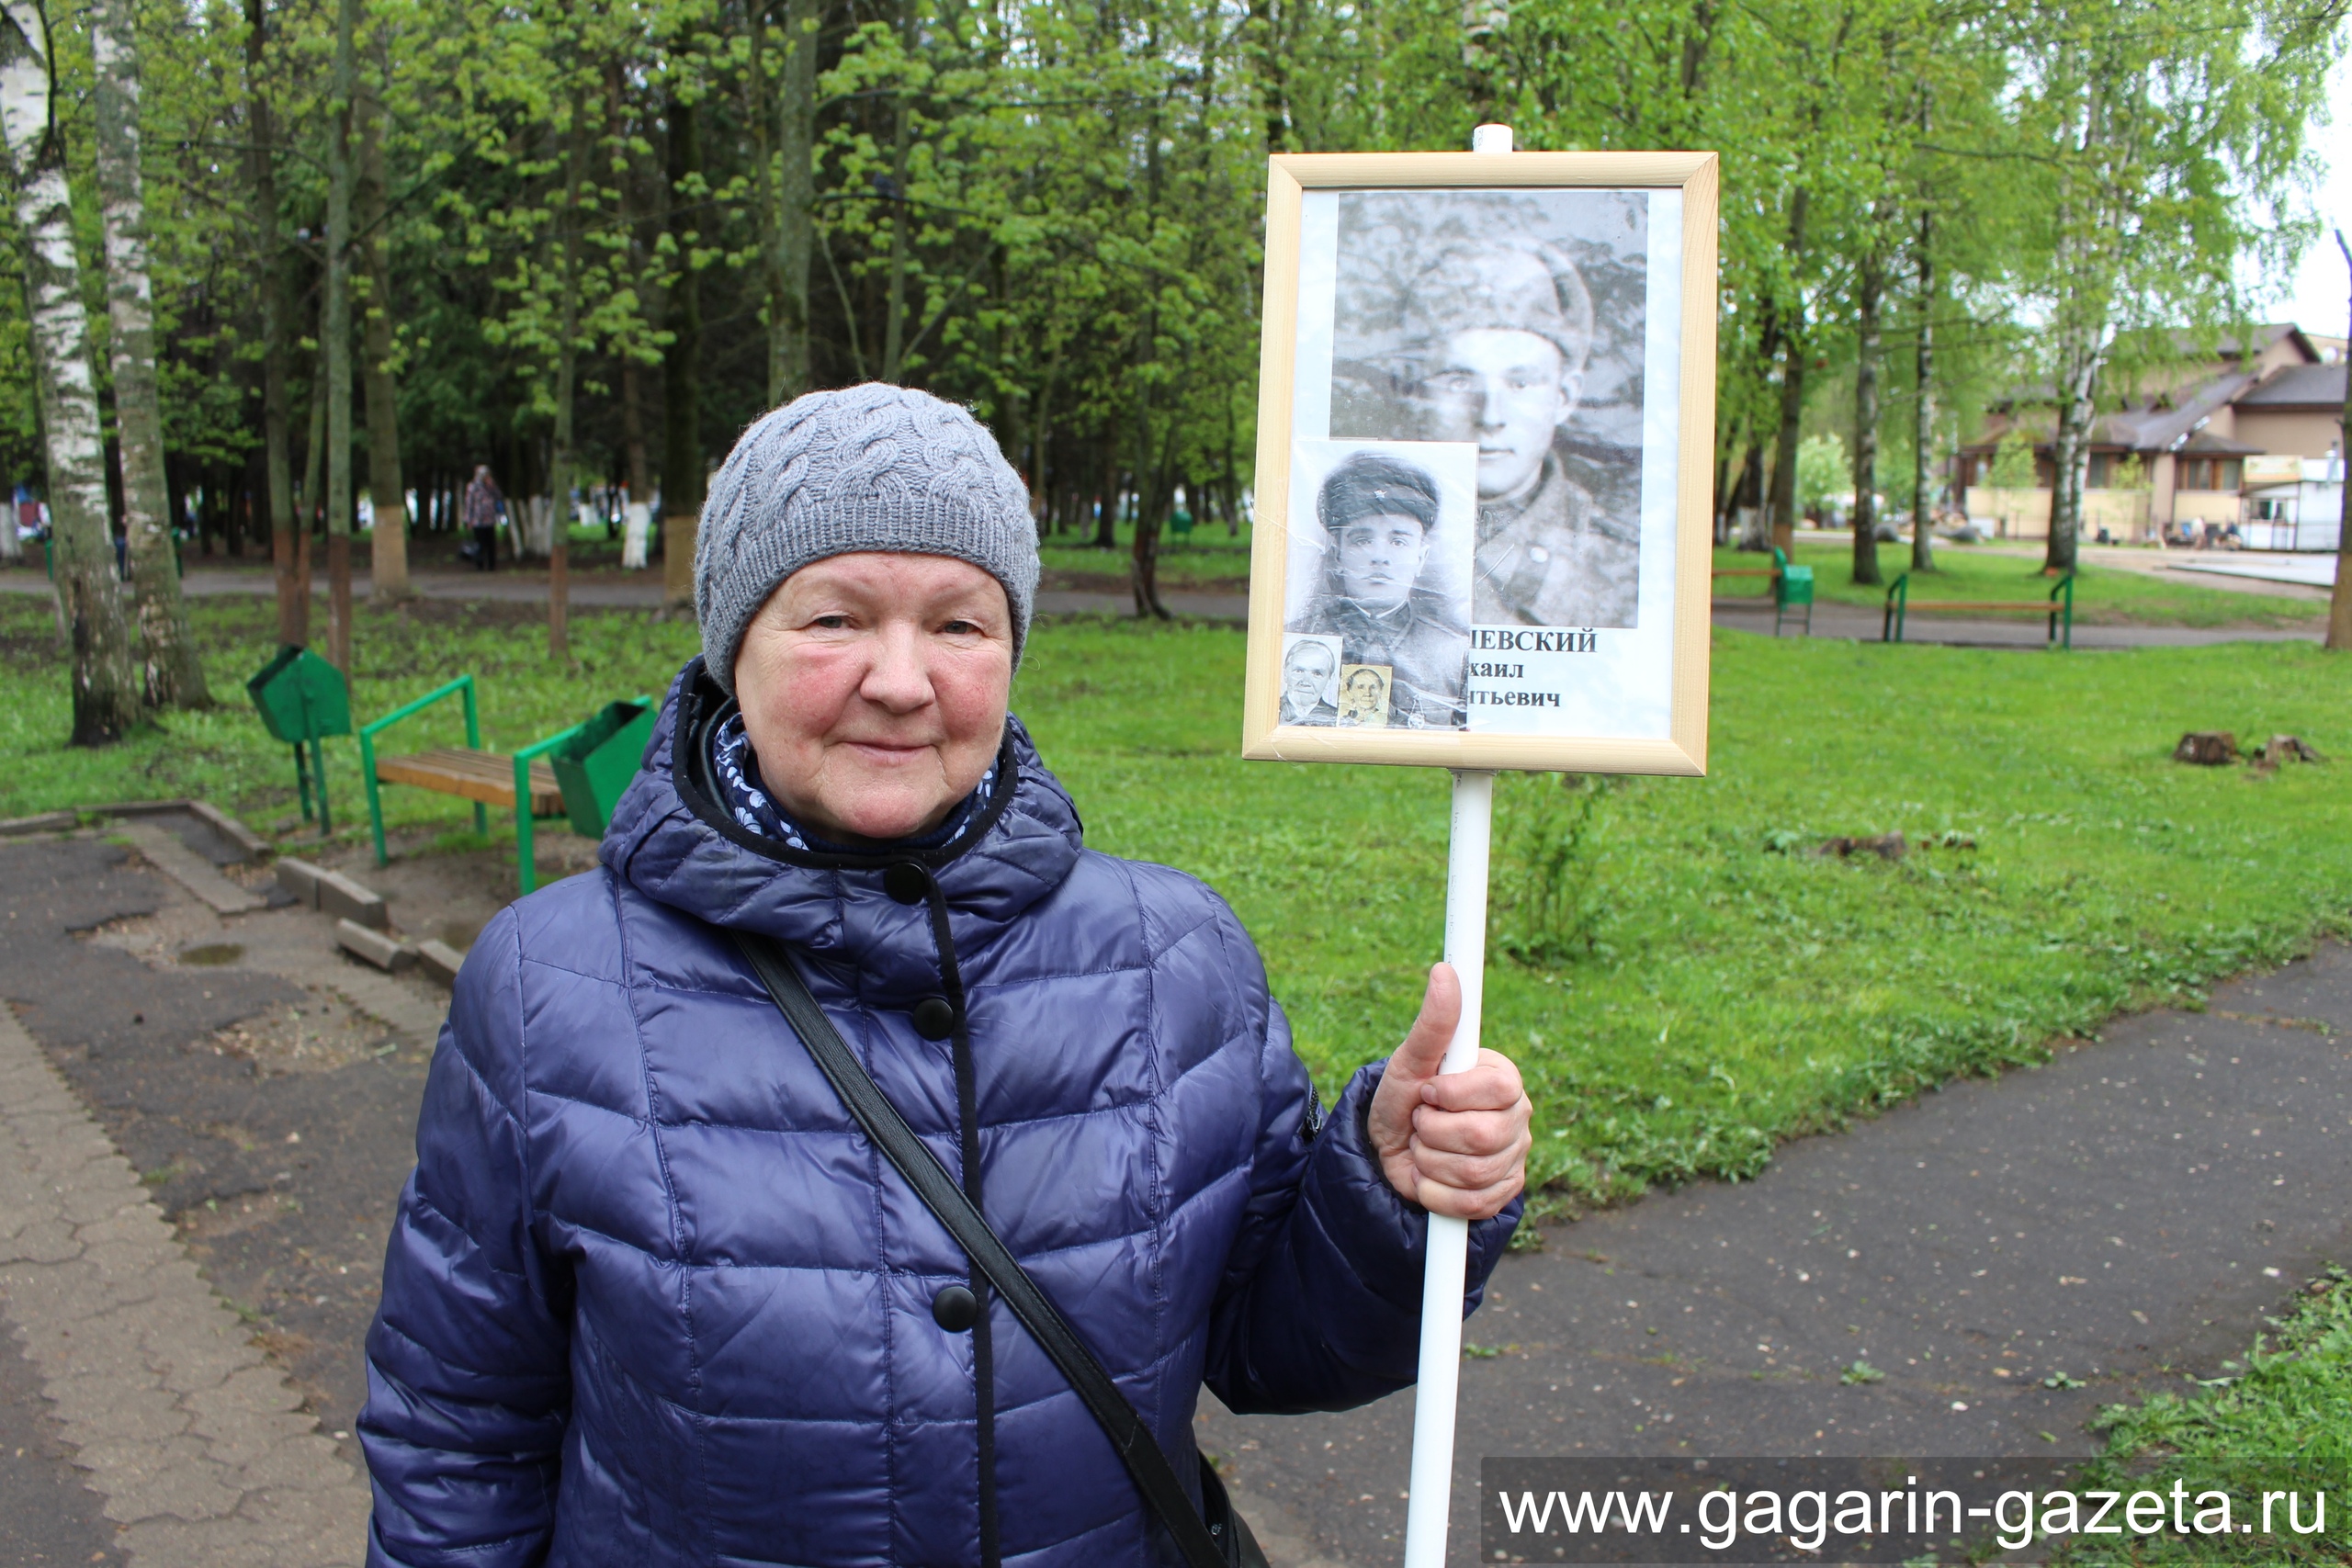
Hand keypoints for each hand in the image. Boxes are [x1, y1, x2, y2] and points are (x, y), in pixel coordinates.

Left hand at [1365, 963, 1532, 1220]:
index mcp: (1503, 1079)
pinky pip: (1471, 1204)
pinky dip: (1436, 1193)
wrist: (1388, 1152)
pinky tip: (1430, 1177)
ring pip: (1473, 1174)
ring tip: (1423, 1148)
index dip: (1450, 1096)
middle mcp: (1517, 1116)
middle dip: (1432, 1133)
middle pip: (1481, 1138)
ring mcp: (1513, 1157)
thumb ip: (1433, 1023)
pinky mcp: (1503, 1192)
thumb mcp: (1410, 1061)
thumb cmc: (1402, 1099)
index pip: (1495, 1089)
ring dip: (1429, 1163)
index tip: (1427, 1092)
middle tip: (1420, 1123)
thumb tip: (1445, 972)